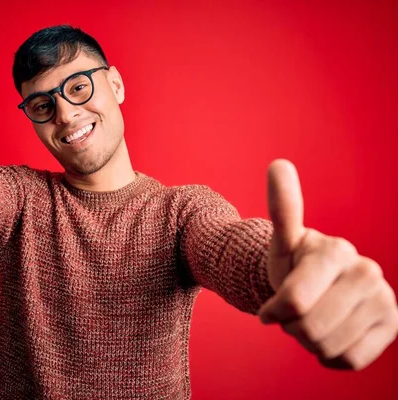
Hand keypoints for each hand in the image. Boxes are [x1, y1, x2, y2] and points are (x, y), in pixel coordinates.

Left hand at [258, 159, 397, 369]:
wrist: (317, 286)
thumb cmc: (294, 264)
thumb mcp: (281, 241)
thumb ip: (281, 207)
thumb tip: (278, 164)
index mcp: (335, 251)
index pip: (294, 302)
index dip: (274, 312)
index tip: (269, 309)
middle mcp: (367, 271)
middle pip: (310, 327)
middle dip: (292, 327)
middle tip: (293, 314)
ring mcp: (384, 298)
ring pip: (328, 346)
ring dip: (309, 342)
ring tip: (311, 321)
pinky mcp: (393, 324)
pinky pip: (350, 360)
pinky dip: (331, 356)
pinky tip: (330, 336)